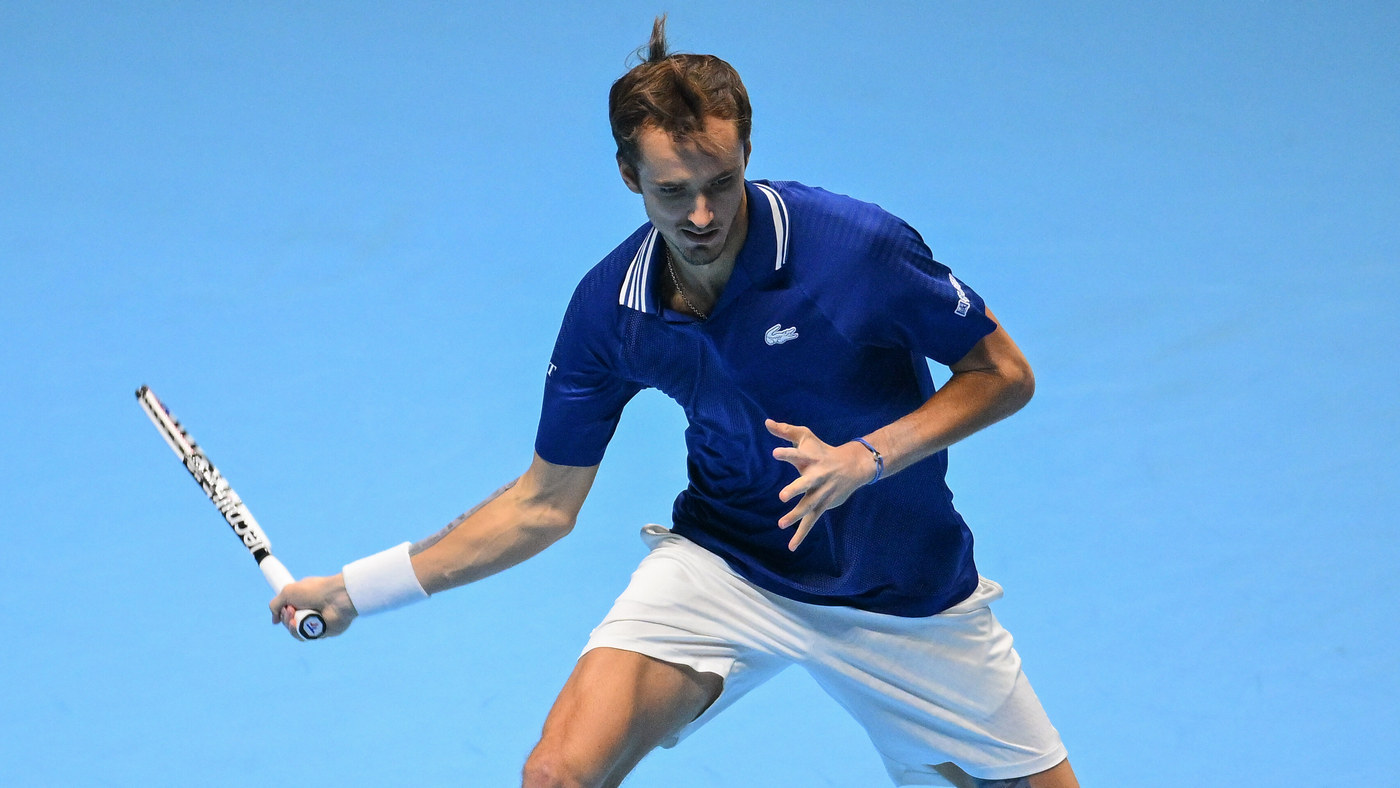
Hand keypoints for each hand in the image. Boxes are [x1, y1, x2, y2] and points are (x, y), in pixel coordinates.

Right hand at [269, 574, 356, 639]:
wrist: (336, 598)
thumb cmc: (314, 591)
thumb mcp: (288, 592)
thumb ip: (276, 604)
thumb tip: (275, 621)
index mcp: (304, 599)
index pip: (288, 610)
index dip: (283, 611)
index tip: (283, 608)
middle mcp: (310, 611)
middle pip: (289, 622)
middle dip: (286, 618)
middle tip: (290, 610)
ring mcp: (316, 622)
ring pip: (295, 631)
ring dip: (290, 625)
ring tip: (294, 617)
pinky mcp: (321, 632)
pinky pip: (304, 637)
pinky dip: (298, 632)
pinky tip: (299, 624)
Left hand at [766, 419, 876, 550]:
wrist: (853, 466)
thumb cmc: (822, 450)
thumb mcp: (805, 437)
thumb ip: (785, 431)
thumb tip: (766, 422)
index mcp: (811, 459)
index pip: (797, 455)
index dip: (787, 454)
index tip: (775, 453)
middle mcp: (817, 477)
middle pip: (805, 483)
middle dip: (795, 489)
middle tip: (782, 496)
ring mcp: (821, 493)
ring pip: (809, 506)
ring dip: (796, 515)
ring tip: (781, 523)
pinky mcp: (823, 505)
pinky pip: (811, 521)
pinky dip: (801, 534)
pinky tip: (791, 547)